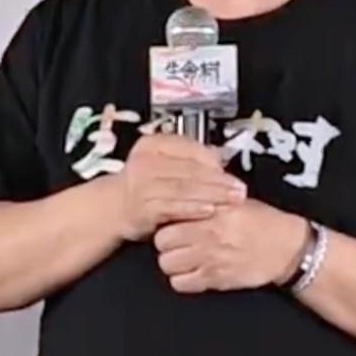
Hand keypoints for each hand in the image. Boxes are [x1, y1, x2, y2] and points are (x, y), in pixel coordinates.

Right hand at [114, 132, 245, 242]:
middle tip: (241, 190)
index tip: (233, 174)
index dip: (214, 162)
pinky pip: (173, 207)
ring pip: (184, 188)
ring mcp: (143, 183)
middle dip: (219, 181)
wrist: (114, 208)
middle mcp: (146, 160)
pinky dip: (193, 209)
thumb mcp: (164, 164)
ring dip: (212, 195)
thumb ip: (189, 160)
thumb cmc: (146, 185)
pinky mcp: (143, 206)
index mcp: (153, 144)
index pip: (191, 149)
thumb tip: (220, 158)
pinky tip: (209, 211)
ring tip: (232, 201)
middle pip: (190, 169)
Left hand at [154, 199, 308, 293]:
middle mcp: (207, 234)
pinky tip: (192, 273)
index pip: (170, 213)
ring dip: (173, 262)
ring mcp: (210, 258)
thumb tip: (183, 190)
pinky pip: (181, 284)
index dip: (168, 219)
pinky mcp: (215, 279)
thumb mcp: (236, 200)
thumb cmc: (263, 222)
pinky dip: (183, 280)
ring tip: (183, 258)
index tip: (172, 221)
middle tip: (176, 242)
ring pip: (167, 264)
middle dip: (166, 242)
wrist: (288, 249)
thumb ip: (209, 196)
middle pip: (162, 241)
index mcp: (212, 210)